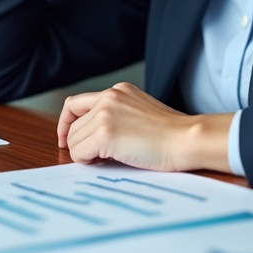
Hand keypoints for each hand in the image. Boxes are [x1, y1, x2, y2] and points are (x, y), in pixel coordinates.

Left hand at [56, 82, 232, 172]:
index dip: (67, 123)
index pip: (76, 103)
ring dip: (84, 154)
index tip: (67, 137)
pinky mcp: (105, 134)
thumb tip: (95, 137)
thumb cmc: (172, 133)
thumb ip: (118, 116)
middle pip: (72, 125)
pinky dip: (86, 161)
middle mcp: (108, 97)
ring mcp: (105, 115)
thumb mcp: (141, 112)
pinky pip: (79, 153)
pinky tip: (105, 161)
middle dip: (78, 144)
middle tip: (93, 157)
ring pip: (73, 140)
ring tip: (105, 159)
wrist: (186, 138)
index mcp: (118, 91)